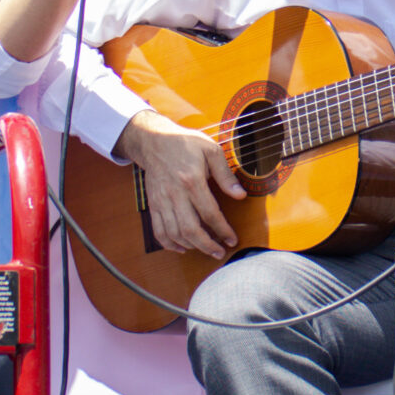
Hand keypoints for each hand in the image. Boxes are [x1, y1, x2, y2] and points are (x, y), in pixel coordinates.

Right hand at [114, 109, 244, 258]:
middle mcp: (175, 194)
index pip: (209, 213)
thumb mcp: (211, 151)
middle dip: (207, 245)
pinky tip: (182, 247)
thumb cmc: (184, 144)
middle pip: (190, 229)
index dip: (223, 230)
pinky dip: (169, 244)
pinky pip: (158, 231)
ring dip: (191, 246)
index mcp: (191, 180)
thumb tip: (240, 195)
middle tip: (220, 252)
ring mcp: (161, 201)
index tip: (232, 239)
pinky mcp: (153, 205)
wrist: (154, 141)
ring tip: (206, 249)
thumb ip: (226, 175)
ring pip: (174, 233)